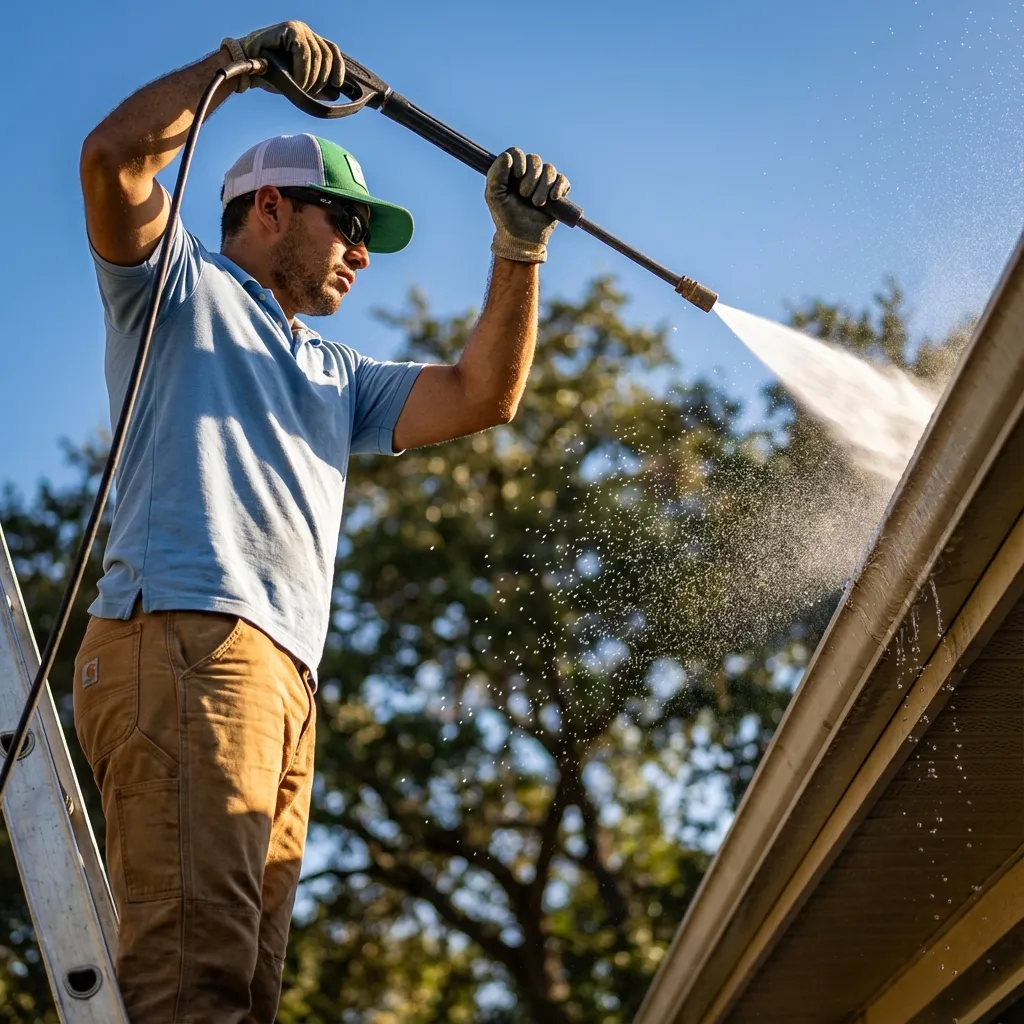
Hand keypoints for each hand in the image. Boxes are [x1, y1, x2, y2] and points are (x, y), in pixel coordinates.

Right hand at [221, 21, 344, 95]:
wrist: (245, 67)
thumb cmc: (271, 74)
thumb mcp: (299, 83)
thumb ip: (317, 87)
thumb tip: (336, 94)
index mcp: (311, 42)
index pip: (333, 52)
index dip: (338, 69)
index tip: (337, 85)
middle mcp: (306, 32)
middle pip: (327, 56)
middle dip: (320, 79)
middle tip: (307, 91)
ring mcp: (298, 28)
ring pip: (317, 56)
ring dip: (310, 78)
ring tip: (298, 87)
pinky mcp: (290, 29)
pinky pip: (305, 53)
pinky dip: (302, 71)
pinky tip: (295, 79)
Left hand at [485, 147, 569, 262]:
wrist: (522, 238)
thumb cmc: (506, 217)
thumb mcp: (494, 196)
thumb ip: (496, 175)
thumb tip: (508, 156)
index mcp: (511, 171)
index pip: (516, 152)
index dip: (519, 161)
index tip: (517, 176)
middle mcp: (528, 173)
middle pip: (535, 159)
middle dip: (532, 177)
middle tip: (525, 195)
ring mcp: (543, 181)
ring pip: (550, 169)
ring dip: (544, 186)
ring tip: (537, 203)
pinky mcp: (557, 191)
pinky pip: (562, 180)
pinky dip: (559, 187)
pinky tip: (553, 198)